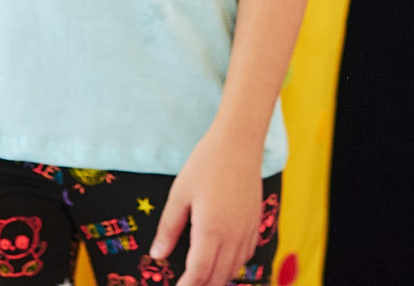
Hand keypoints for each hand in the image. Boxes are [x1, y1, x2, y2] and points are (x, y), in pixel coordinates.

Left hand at [152, 124, 262, 285]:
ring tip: (200, 278)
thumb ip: (168, 228)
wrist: (240, 142)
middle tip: (185, 284)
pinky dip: (232, 266)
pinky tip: (222, 262)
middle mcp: (233, 235)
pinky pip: (245, 257)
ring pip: (233, 270)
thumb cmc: (207, 163)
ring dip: (217, 278)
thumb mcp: (179, 194)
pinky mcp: (255, 224)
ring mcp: (247, 231)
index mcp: (211, 229)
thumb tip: (157, 255)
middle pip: (217, 277)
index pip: (198, 273)